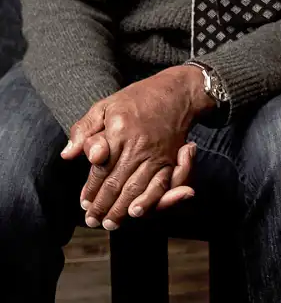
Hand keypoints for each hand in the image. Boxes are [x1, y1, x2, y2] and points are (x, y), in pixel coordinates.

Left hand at [70, 65, 212, 228]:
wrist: (178, 92)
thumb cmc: (138, 98)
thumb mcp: (106, 105)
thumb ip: (84, 129)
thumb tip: (68, 154)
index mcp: (119, 132)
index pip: (100, 169)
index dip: (90, 189)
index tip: (83, 203)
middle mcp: (139, 146)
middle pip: (117, 184)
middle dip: (103, 206)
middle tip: (93, 221)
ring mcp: (157, 154)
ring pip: (137, 189)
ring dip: (122, 209)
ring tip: (110, 223)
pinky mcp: (172, 158)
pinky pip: (161, 184)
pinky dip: (150, 201)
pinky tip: (138, 212)